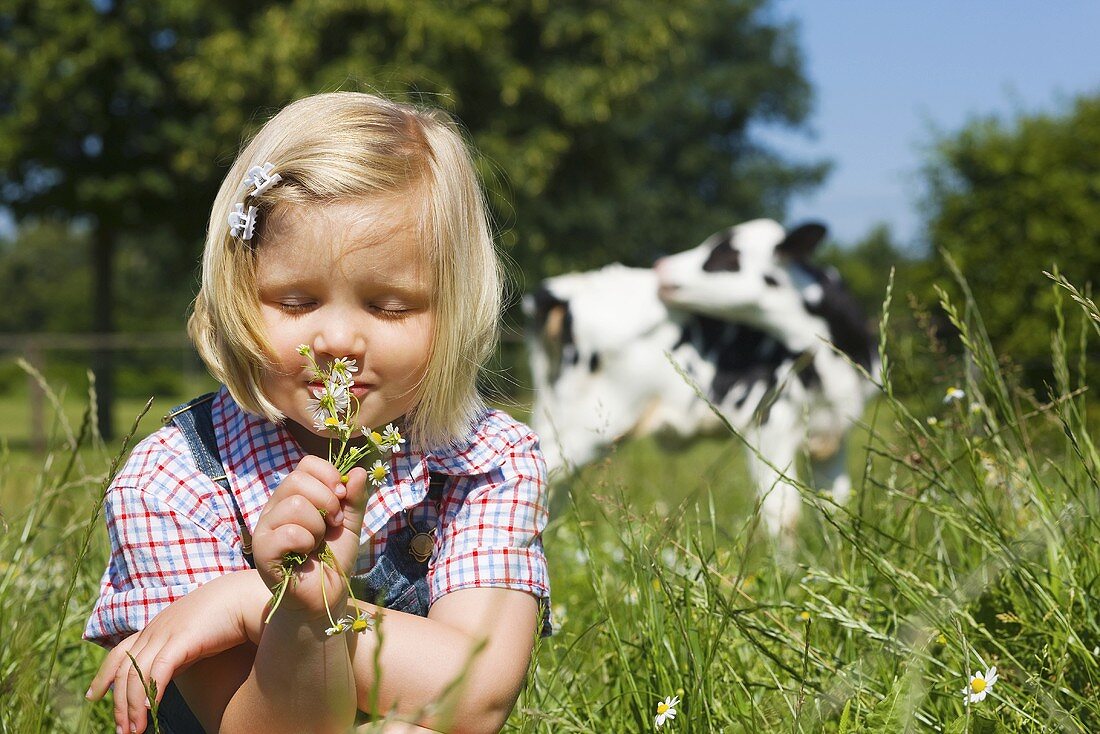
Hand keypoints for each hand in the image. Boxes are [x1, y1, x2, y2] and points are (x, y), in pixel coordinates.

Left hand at [86, 569, 265, 733]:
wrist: (244, 597)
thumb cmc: (225, 617)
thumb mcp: (193, 635)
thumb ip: (177, 650)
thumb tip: (167, 672)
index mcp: (157, 627)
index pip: (120, 652)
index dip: (104, 675)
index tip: (94, 696)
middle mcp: (156, 629)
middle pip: (124, 670)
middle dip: (119, 704)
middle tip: (121, 730)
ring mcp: (167, 633)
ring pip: (137, 675)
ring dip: (132, 707)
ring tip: (135, 731)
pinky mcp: (182, 639)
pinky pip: (158, 671)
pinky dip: (150, 693)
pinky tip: (149, 711)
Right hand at [252, 456, 368, 617]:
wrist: (326, 595)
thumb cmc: (333, 558)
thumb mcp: (350, 524)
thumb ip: (354, 498)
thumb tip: (357, 471)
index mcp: (294, 496)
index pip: (306, 464)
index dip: (329, 476)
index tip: (342, 498)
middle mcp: (275, 507)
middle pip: (297, 479)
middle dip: (327, 501)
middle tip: (332, 524)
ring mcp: (265, 528)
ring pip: (294, 504)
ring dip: (317, 527)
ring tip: (316, 543)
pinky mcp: (262, 551)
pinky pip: (287, 532)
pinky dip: (305, 542)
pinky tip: (305, 554)